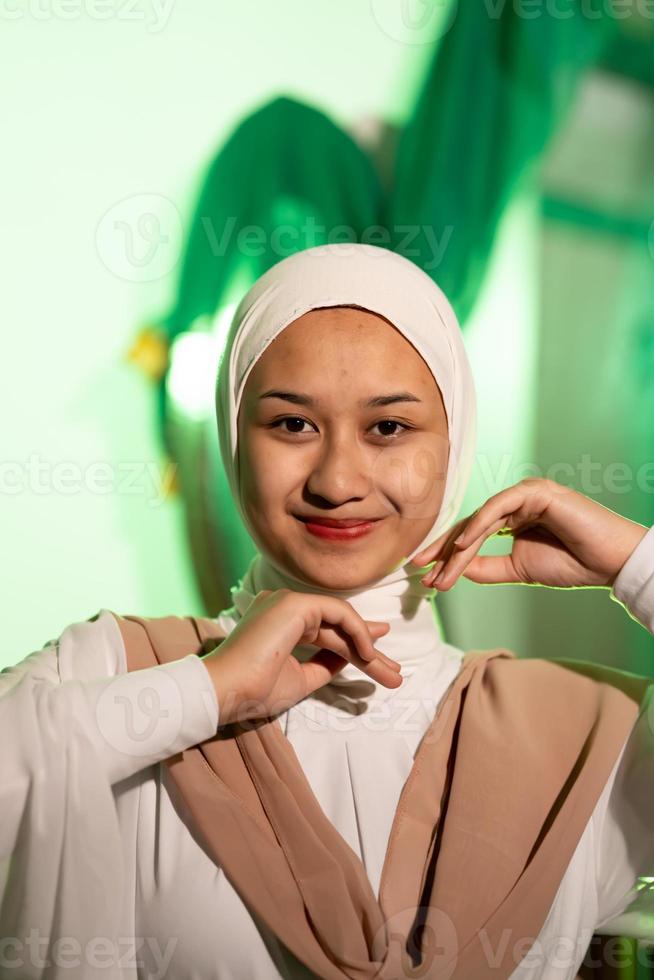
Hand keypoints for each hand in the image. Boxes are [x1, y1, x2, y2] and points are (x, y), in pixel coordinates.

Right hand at [202, 589, 399, 724]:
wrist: (227, 691)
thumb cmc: (254, 690)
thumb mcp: (299, 678)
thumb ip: (324, 664)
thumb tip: (351, 657)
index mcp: (280, 621)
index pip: (325, 630)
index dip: (354, 645)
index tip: (378, 660)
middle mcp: (283, 606)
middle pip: (336, 628)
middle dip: (367, 652)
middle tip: (394, 673)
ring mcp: (288, 602)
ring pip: (341, 621)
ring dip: (368, 648)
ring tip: (391, 674)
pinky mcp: (295, 604)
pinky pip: (338, 612)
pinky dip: (357, 631)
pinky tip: (369, 654)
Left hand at [410, 477, 648, 592]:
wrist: (609, 563)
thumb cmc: (573, 563)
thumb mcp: (520, 569)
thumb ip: (489, 568)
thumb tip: (457, 569)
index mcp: (512, 518)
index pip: (471, 534)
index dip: (447, 554)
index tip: (428, 577)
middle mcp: (515, 502)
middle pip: (469, 524)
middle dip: (443, 549)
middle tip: (420, 568)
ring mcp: (525, 494)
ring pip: (480, 519)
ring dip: (458, 547)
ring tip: (441, 570)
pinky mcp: (535, 491)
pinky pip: (498, 507)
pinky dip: (479, 525)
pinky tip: (463, 545)